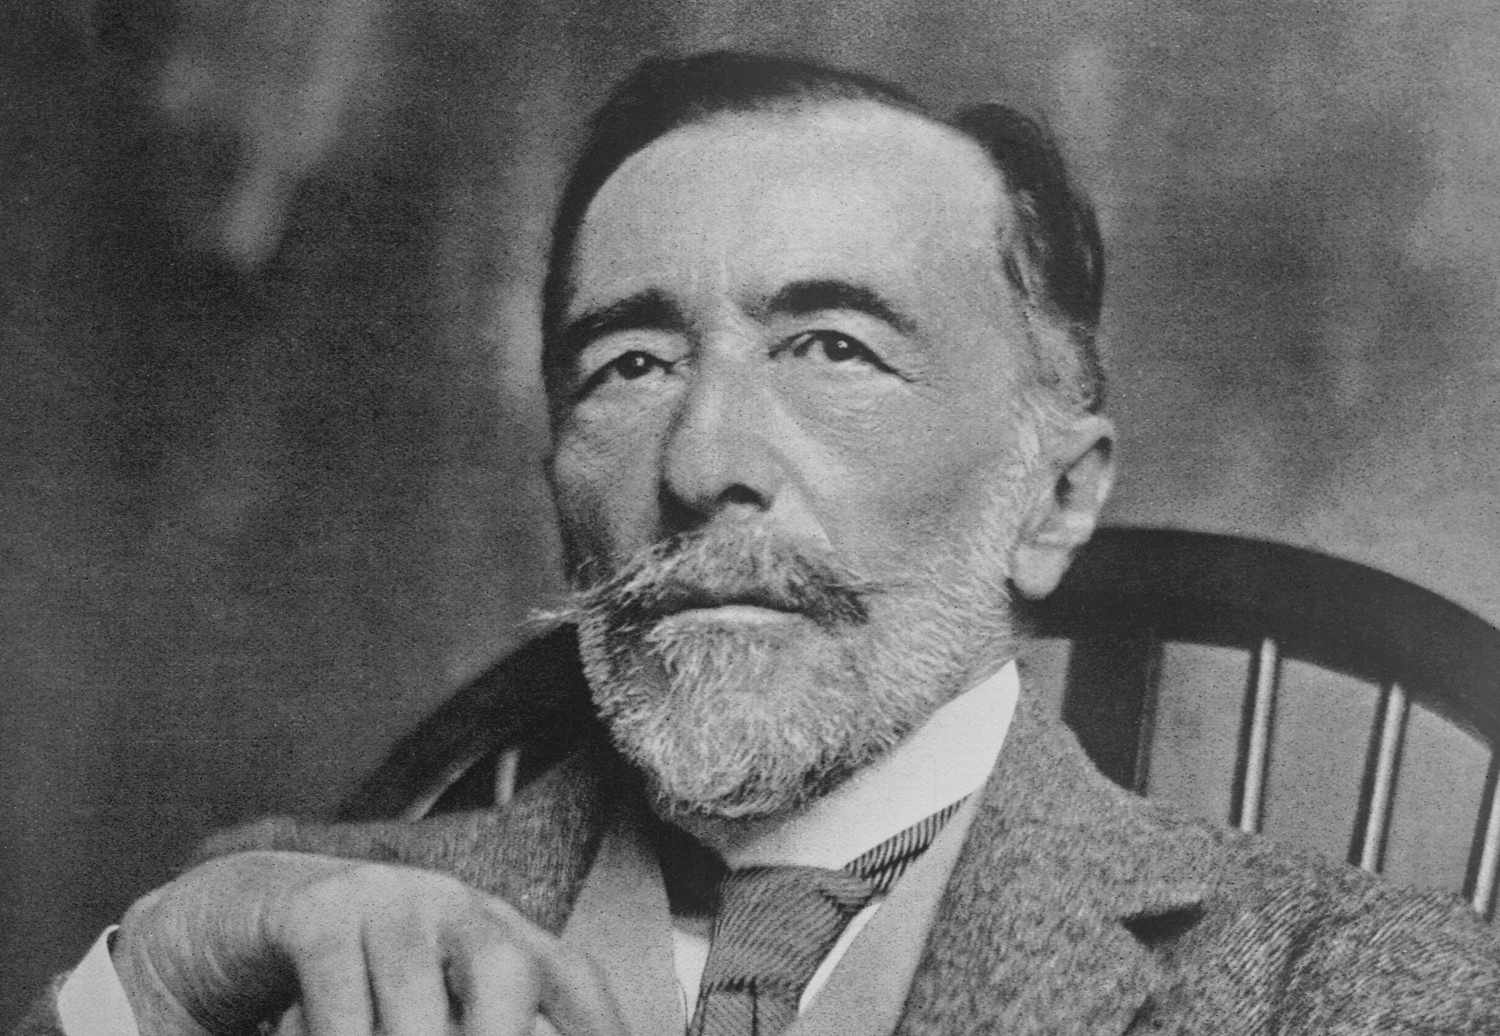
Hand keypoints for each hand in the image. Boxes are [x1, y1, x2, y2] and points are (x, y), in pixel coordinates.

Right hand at [111, 850, 626, 1035]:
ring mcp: (386, 899)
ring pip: (418, 1007)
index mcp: (493, 934)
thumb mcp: (414, 1015)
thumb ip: (463, 1027)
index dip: (602, 1024)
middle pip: (510, 971)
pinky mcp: (315, 909)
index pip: (569, 976)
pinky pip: (337, 998)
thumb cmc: (342, 987)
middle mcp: (452, 906)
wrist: (231, 919)